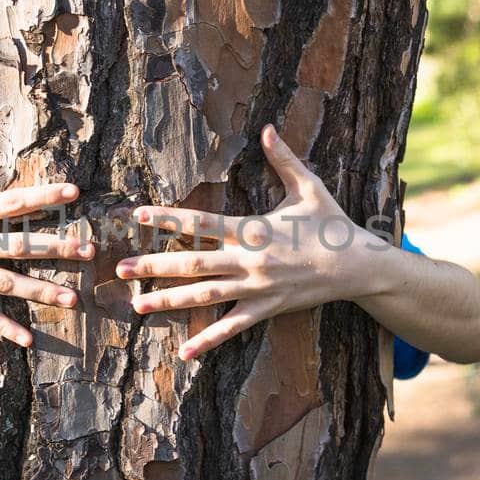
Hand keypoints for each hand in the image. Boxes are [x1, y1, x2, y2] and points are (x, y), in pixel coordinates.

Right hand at [0, 107, 93, 346]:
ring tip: (74, 298)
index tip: (74, 193)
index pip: (10, 202)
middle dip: (55, 248)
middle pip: (17, 246)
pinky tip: (29, 338)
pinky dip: (4, 327)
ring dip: (40, 291)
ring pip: (5, 283)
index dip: (43, 196)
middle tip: (89, 250)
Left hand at [116, 125, 384, 359]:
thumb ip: (283, 159)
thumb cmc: (332, 224)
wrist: (358, 266)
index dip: (169, 219)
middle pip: (193, 263)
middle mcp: (250, 260)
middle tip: (121, 270)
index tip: (138, 216)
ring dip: (170, 301)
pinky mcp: (267, 309)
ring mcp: (257, 288)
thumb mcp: (309, 187)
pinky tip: (184, 352)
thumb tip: (267, 128)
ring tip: (137, 306)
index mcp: (254, 229)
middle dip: (155, 266)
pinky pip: (232, 327)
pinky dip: (208, 340)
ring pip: (205, 297)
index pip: (202, 223)